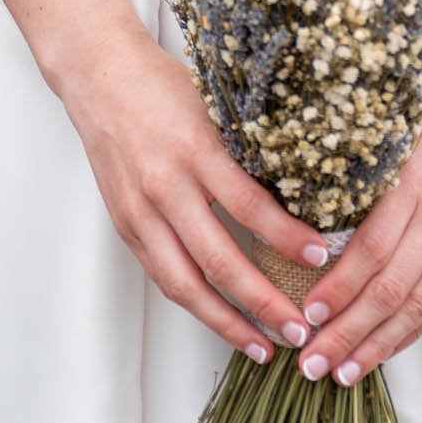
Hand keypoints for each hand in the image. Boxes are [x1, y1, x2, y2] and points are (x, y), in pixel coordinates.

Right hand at [59, 18, 330, 364]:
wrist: (99, 77)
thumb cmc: (163, 85)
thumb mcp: (216, 106)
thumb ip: (248, 150)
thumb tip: (304, 190)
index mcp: (195, 149)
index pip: (250, 206)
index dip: (287, 238)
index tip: (322, 258)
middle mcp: (165, 186)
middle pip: (219, 260)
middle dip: (264, 302)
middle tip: (301, 329)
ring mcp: (141, 212)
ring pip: (186, 284)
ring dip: (227, 321)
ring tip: (264, 345)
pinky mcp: (126, 226)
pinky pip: (164, 276)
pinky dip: (196, 303)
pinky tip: (222, 318)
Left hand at [290, 71, 421, 389]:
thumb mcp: (402, 137)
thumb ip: (372, 184)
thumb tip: (320, 229)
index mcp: (416, 182)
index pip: (371, 250)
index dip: (338, 288)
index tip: (308, 314)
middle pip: (390, 290)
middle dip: (348, 332)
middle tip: (312, 363)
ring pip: (419, 306)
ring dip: (379, 344)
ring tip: (345, 372)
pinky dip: (414, 330)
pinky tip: (387, 348)